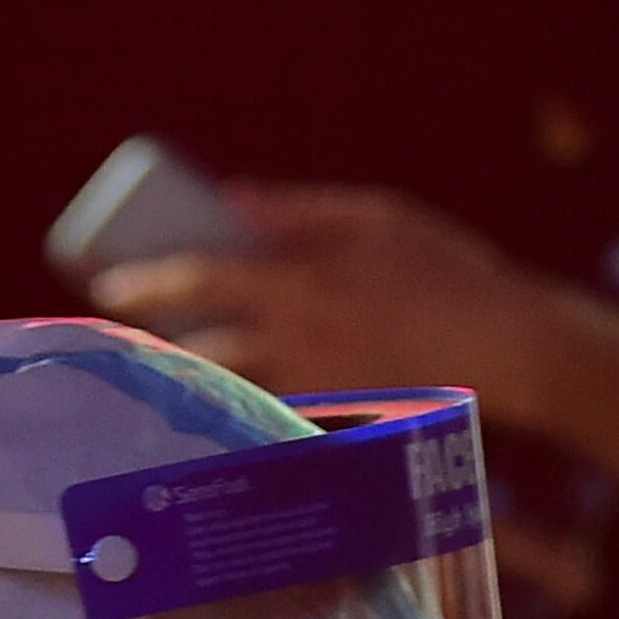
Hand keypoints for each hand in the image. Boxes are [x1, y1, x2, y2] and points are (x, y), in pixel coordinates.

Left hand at [93, 182, 559, 410]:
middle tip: (131, 337)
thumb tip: (232, 197)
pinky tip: (229, 405)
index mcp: (304, 283)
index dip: (148, 282)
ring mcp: (319, 388)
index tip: (107, 285)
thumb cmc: (448, 272)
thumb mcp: (380, 218)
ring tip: (171, 369)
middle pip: (204, 349)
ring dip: (196, 380)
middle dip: (159, 347)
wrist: (511, 350)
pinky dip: (245, 410)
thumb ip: (304, 210)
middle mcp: (302, 342)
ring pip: (233, 388)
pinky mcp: (339, 421)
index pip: (203, 281)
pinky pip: (276, 417)